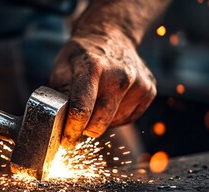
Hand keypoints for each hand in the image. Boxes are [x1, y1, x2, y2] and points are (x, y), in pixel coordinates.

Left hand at [51, 28, 155, 146]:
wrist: (111, 36)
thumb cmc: (81, 57)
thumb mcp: (61, 68)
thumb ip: (60, 96)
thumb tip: (59, 122)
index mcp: (93, 68)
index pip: (81, 110)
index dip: (71, 130)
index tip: (65, 139)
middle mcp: (120, 76)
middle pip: (99, 123)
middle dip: (85, 129)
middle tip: (77, 123)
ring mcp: (138, 83)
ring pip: (113, 123)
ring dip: (100, 121)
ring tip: (95, 102)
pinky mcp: (149, 90)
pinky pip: (128, 119)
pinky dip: (115, 117)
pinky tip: (110, 100)